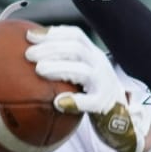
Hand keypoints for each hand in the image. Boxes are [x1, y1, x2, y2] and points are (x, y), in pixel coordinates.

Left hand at [25, 24, 150, 151]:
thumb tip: (29, 55)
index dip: (53, 33)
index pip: (76, 36)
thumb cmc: (92, 93)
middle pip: (76, 49)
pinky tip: (57, 102)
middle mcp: (100, 65)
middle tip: (29, 55)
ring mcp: (104, 84)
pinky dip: (75, 101)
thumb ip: (64, 63)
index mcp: (93, 55)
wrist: (121, 118)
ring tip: (39, 70)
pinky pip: (91, 102)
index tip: (30, 36)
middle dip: (51, 48)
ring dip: (59, 68)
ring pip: (83, 71)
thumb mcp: (81, 73)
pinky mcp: (104, 105)